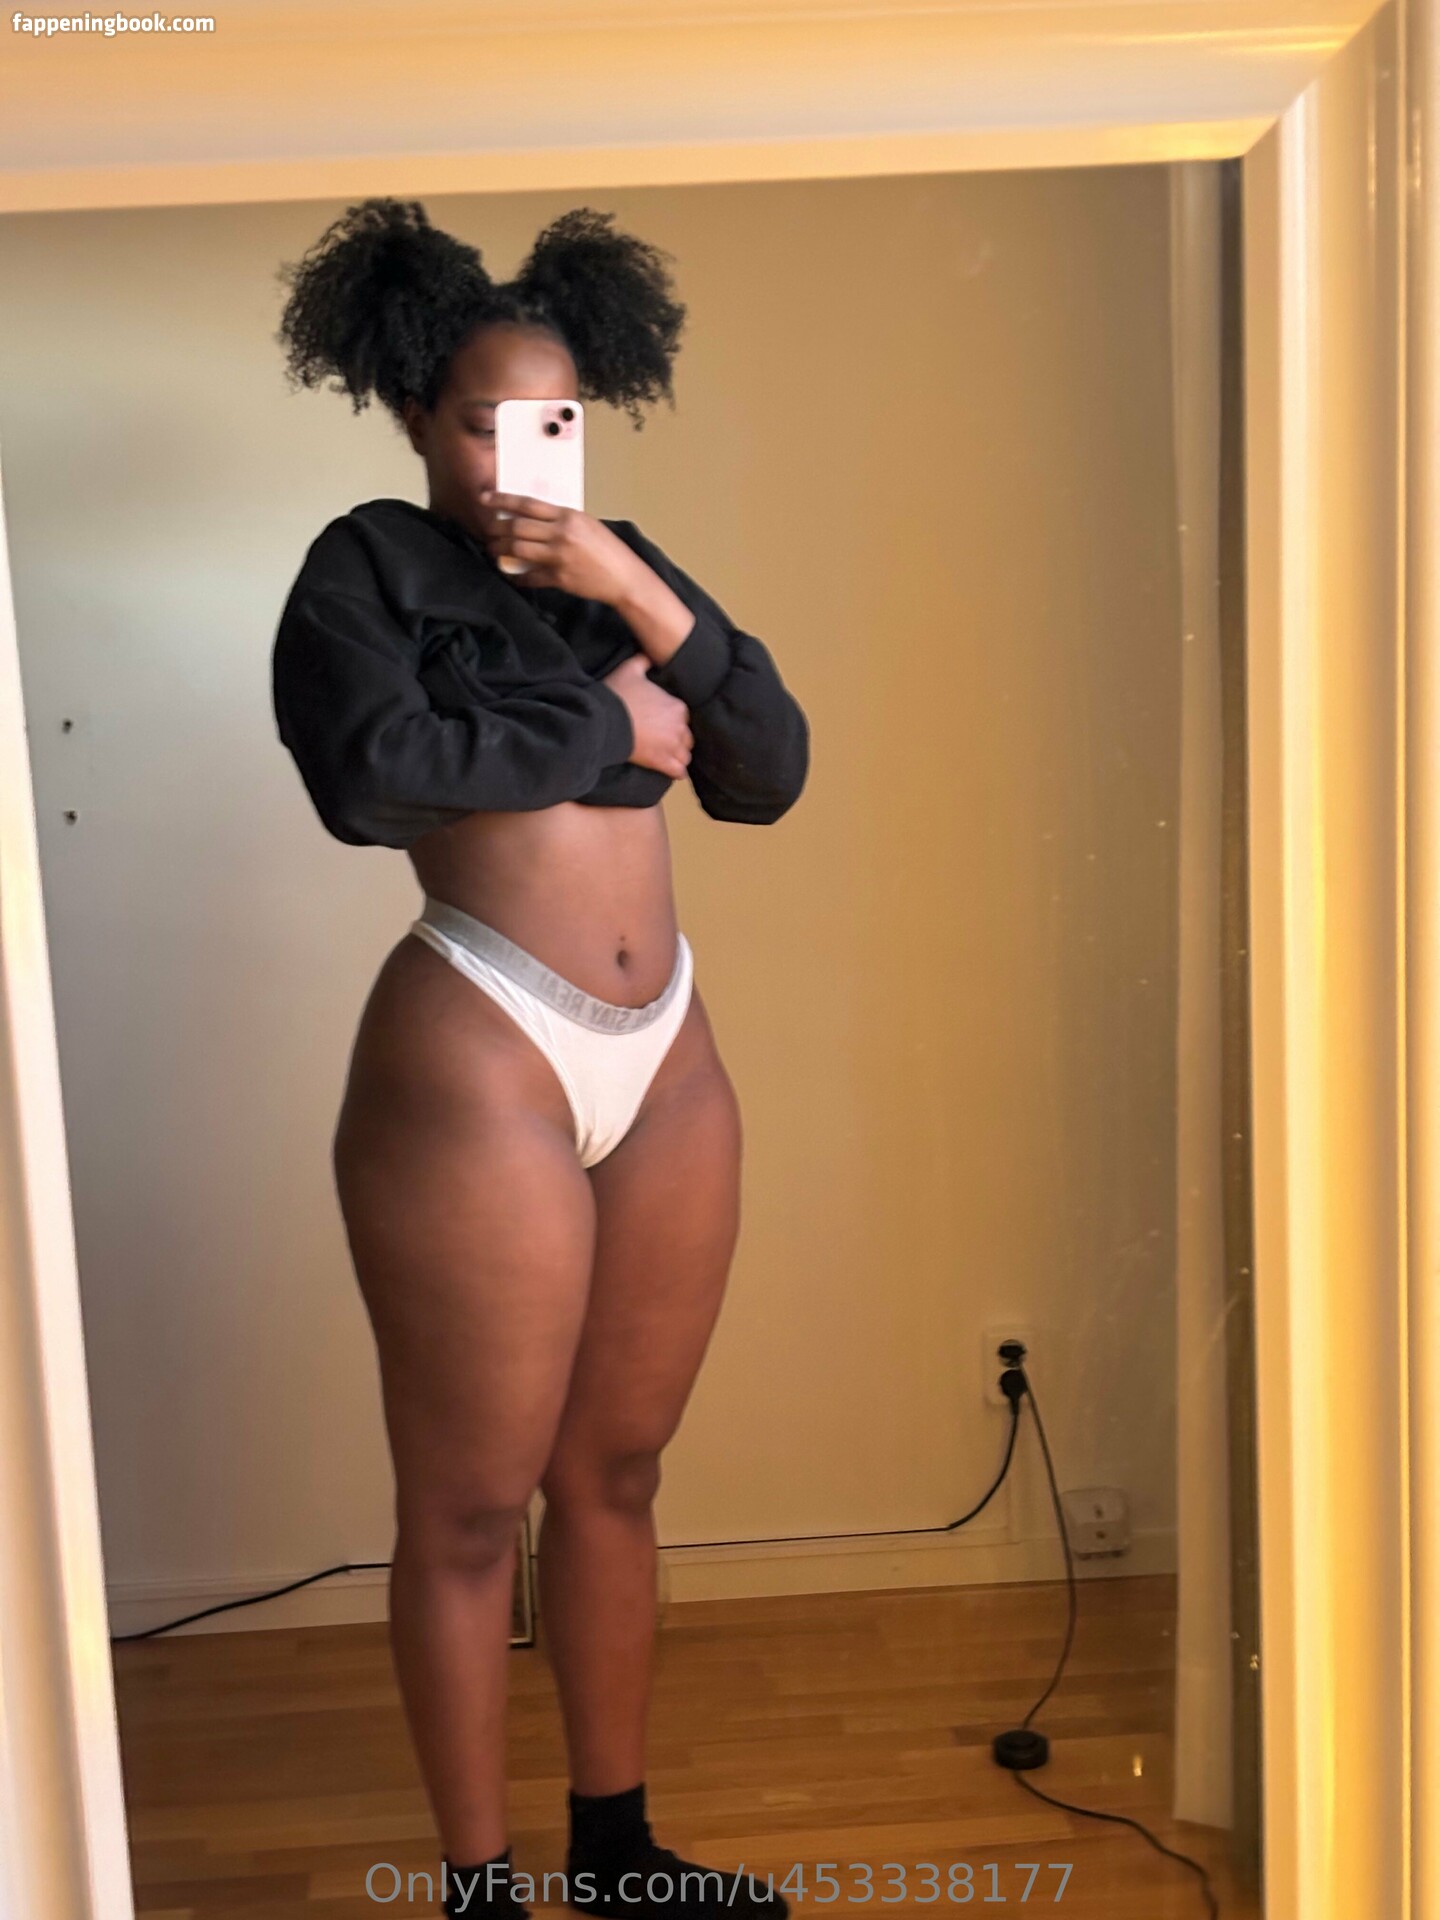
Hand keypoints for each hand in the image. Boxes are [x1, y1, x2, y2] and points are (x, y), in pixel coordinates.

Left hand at [478, 491, 643, 603]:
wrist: (624, 577)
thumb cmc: (609, 550)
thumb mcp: (586, 524)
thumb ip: (562, 520)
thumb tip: (536, 518)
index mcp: (567, 516)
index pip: (527, 504)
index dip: (502, 500)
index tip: (486, 499)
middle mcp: (561, 534)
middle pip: (517, 527)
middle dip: (495, 528)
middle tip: (486, 530)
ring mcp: (559, 556)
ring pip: (518, 549)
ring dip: (500, 550)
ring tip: (493, 550)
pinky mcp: (559, 577)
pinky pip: (530, 576)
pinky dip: (517, 576)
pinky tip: (510, 574)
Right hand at [602, 654, 691, 776]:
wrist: (604, 721)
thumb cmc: (618, 695)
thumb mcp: (630, 669)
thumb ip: (643, 661)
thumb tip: (649, 655)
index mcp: (678, 707)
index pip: (684, 717)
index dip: (674, 721)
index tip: (663, 723)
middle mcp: (680, 727)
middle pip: (687, 737)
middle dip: (678, 739)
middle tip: (663, 740)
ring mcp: (672, 747)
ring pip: (685, 755)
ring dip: (678, 756)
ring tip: (667, 756)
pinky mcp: (661, 762)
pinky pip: (678, 771)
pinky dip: (676, 771)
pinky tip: (671, 770)